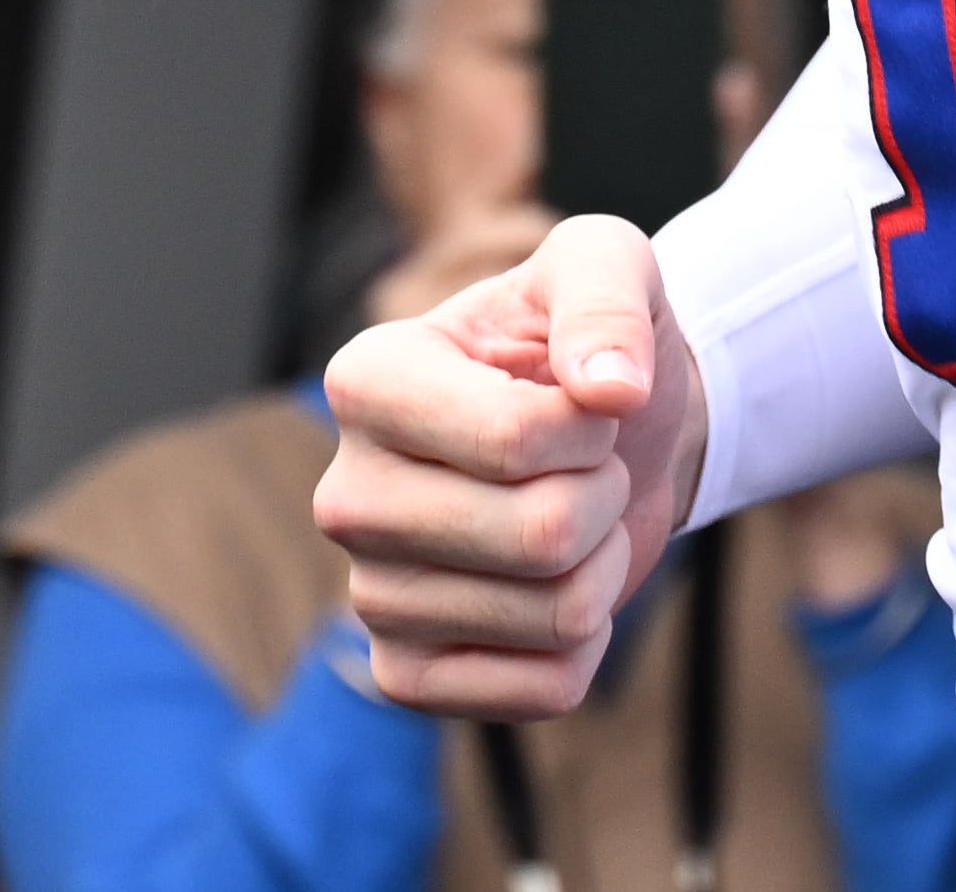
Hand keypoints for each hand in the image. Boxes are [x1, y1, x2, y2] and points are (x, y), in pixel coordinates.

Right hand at [314, 213, 710, 716]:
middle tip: (587, 463)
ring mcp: (368, 592)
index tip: (584, 394)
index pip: (512, 440)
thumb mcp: (604, 265)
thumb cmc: (585, 340)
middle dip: (606, 494)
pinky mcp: (405, 672)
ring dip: (603, 560)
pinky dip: (588, 642)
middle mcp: (345, 493)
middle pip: (540, 535)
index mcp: (366, 380)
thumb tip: (611, 388)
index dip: (592, 424)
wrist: (609, 431)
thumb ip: (605, 298)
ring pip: (555, 614)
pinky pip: (543, 689)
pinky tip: (556, 587)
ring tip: (573, 513)